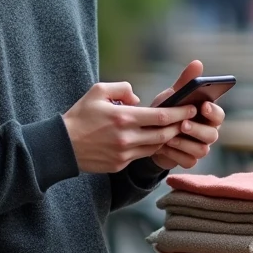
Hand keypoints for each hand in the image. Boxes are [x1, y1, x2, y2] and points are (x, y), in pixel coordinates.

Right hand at [62, 82, 196, 173]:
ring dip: (167, 138)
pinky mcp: (119, 164)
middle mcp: (126, 138)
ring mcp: (124, 154)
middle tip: (190, 119)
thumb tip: (138, 98)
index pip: (161, 116)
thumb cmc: (80, 116)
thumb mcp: (98, 91)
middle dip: (180, 126)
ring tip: (174, 129)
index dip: (180, 113)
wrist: (61, 146)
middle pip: (164, 134)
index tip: (192, 108)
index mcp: (123, 118)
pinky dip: (150, 147)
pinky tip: (154, 139)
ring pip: (155, 146)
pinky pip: (141, 155)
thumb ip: (122, 89)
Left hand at [149, 60, 225, 170]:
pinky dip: (176, 154)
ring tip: (169, 136)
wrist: (149, 134)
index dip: (213, 111)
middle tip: (183, 124)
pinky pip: (189, 161)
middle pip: (212, 135)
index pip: (219, 115)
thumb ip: (185, 82)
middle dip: (197, 129)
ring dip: (185, 143)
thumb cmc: (166, 112)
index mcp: (207, 116)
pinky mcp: (189, 160)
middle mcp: (208, 132)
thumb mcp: (173, 96)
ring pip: (202, 150)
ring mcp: (199, 147)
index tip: (203, 105)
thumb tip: (197, 63)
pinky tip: (164, 147)